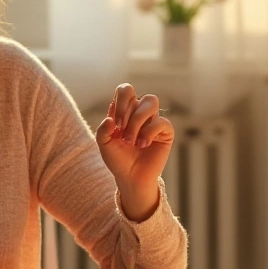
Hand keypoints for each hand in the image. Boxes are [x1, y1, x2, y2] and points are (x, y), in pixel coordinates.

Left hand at [95, 84, 173, 220]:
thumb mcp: (104, 144)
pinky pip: (161, 121)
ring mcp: (153, 120)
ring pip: (151, 101)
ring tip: (131, 140)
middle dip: (127, 112)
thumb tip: (110, 119)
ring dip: (138, 120)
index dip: (121, 101)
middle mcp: (139, 112)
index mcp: (124, 110)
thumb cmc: (118, 159)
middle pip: (138, 95)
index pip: (126, 90)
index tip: (116, 123)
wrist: (131, 178)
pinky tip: (142, 145)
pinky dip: (149, 132)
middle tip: (121, 130)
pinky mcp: (165, 132)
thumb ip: (102, 130)